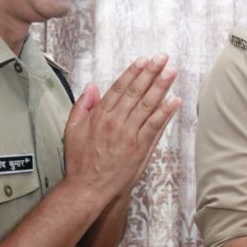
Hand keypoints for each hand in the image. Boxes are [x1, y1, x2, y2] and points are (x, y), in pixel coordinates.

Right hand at [63, 54, 180, 198]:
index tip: (144, 60)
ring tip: (171, 72)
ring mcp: (129, 134)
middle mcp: (115, 121)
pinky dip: (165, 112)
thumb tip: (92, 86)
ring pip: (147, 105)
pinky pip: (155, 126)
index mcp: (100, 115)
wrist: (88, 188)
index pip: (120, 88)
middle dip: (151, 73)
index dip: (133, 72)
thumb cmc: (80, 161)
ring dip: (161, 87)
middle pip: (136, 92)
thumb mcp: (72, 130)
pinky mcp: (140, 148)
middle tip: (163, 58)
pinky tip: (174, 100)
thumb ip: (82, 106)